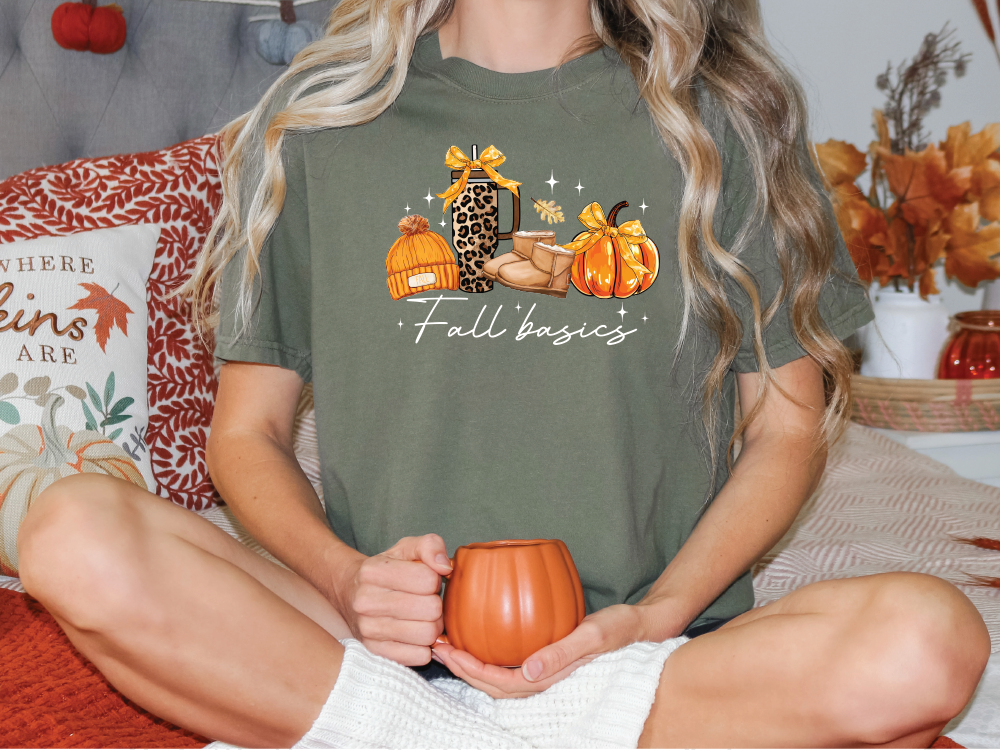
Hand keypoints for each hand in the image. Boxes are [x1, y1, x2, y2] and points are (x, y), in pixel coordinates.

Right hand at [334, 534, 452, 665]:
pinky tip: (415, 634)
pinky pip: (418, 656)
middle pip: (431, 609)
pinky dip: (424, 647)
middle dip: (436, 604)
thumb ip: (430, 545)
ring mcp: (368, 629)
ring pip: (427, 635)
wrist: (350, 592)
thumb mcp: (406, 548)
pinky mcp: (375, 652)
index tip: (426, 581)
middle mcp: (366, 601)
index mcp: (374, 571)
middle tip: (427, 601)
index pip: (427, 579)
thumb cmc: (387, 569)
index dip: (434, 580)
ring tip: (422, 617)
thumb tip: (446, 567)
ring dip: (433, 627)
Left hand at [432, 603, 650, 698]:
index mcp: (551, 679)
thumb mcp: (592, 636)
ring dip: (472, 664)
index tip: (449, 650)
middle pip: (494, 684)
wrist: (639, 625)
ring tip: (448, 644)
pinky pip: (510, 663)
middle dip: (463, 669)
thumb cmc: (619, 629)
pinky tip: (477, 636)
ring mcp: (544, 671)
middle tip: (436, 645)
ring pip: (499, 677)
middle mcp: (544, 679)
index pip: (501, 683)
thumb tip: (529, 669)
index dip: (472, 671)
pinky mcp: (546, 658)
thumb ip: (562, 654)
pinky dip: (489, 655)